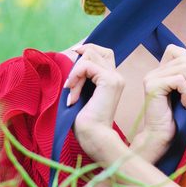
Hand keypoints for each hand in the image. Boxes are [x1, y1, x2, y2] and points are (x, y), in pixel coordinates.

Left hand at [65, 43, 127, 165]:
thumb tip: (71, 55)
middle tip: (69, 81)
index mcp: (111, 80)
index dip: (84, 52)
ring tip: (71, 92)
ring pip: (90, 55)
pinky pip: (87, 66)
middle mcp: (116, 76)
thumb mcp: (80, 93)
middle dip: (77, 60)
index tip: (69, 66)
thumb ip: (80, 76)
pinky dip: (75, 76)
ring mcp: (115, 77)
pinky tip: (71, 92)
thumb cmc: (84, 121)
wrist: (92, 137)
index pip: (101, 53)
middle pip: (96, 49)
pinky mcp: (110, 81)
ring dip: (74, 72)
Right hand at [132, 44, 185, 163]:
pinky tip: (185, 105)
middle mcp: (154, 72)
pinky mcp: (152, 86)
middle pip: (185, 59)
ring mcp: (151, 78)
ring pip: (184, 68)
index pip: (176, 50)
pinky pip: (179, 80)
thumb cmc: (176, 119)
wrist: (161, 137)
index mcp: (161, 72)